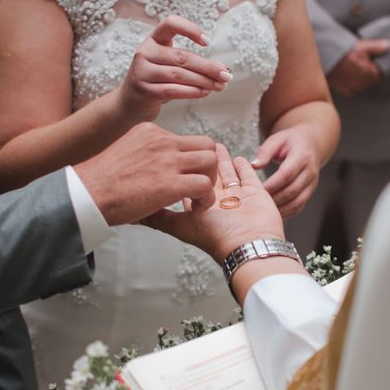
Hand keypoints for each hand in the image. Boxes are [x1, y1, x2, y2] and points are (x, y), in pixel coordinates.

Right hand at [75, 122, 217, 225]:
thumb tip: (153, 169)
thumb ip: (144, 155)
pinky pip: (205, 185)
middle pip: (206, 145)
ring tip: (197, 198)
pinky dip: (205, 199)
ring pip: (211, 161)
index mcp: (150, 132)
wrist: (85, 194)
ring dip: (209, 182)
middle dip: (208, 167)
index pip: (187, 140)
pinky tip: (193, 208)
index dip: (191, 161)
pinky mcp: (170, 183)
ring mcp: (167, 160)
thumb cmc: (100, 182)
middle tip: (198, 186)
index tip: (184, 177)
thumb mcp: (125, 153)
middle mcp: (161, 141)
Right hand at [119, 15, 231, 121]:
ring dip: (204, 81)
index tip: (208, 42)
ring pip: (179, 75)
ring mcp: (143, 72)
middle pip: (182, 56)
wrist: (129, 104)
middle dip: (208, 66)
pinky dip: (192, 92)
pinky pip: (173, 90)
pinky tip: (205, 93)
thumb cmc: (155, 82)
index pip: (170, 24)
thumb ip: (188, 64)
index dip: (190, 29)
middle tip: (226, 75)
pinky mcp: (145, 91)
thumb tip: (222, 69)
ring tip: (220, 86)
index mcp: (152, 40)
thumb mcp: (166, 65)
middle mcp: (145, 53)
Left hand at [145, 144, 283, 262]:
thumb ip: (159, 218)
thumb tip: (134, 217)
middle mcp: (218, 200)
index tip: (172, 158)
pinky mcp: (255, 192)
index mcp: (200, 206)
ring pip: (227, 172)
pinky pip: (248, 175)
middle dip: (201, 161)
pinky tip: (238, 158)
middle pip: (207, 175)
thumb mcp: (180, 226)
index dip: (180, 173)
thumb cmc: (216, 236)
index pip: (187, 184)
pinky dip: (243, 165)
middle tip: (194, 147)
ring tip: (215, 147)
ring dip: (220, 159)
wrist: (248, 243)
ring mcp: (237, 196)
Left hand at [251, 126, 320, 218]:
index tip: (257, 190)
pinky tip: (273, 213)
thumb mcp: (277, 139)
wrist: (311, 144)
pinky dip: (287, 212)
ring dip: (281, 208)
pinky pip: (299, 206)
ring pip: (297, 202)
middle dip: (274, 198)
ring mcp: (312, 184)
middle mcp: (310, 171)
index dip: (273, 184)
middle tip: (257, 203)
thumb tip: (253, 165)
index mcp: (302, 156)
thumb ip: (265, 152)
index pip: (288, 173)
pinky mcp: (310, 192)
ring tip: (264, 211)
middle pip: (293, 190)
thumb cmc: (290, 141)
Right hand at [328, 39, 389, 96]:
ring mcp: (354, 88)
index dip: (378, 69)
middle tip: (364, 65)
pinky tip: (350, 77)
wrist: (326, 60)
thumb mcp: (362, 46)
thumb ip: (378, 47)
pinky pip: (354, 90)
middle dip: (370, 74)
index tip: (374, 64)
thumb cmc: (344, 53)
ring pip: (363, 86)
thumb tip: (389, 46)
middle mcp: (363, 83)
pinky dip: (353, 85)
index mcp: (371, 73)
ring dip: (362, 80)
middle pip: (372, 81)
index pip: (381, 75)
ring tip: (356, 70)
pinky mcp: (345, 91)